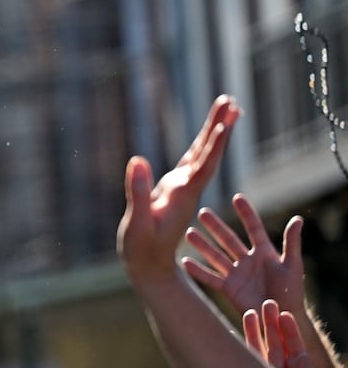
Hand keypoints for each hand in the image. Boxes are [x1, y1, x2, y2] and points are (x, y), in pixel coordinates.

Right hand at [118, 95, 238, 286]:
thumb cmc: (141, 249)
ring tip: (227, 108)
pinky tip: (208, 135)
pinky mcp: (174, 190)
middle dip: (220, 127)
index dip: (214, 144)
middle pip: (208, 154)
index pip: (203, 166)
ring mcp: (182, 189)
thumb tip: (138, 160)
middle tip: (231, 101)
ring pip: (203, 155)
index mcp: (182, 196)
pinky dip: (202, 145)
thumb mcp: (137, 222)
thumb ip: (140, 193)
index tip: (225, 122)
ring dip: (215, 131)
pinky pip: (192, 162)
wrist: (149, 267)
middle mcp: (187, 189)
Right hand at [184, 194, 305, 316]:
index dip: (246, 214)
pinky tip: (185, 262)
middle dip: (215, 226)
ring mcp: (236, 274)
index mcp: (264, 253)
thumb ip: (292, 243)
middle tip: (201, 212)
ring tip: (188, 233)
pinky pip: (211, 278)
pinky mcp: (229, 289)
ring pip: (215, 256)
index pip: (254, 228)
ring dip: (202, 245)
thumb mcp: (292, 266)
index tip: (236, 198)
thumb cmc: (291, 292)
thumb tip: (298, 219)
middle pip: (228, 239)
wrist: (280, 316)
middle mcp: (247, 260)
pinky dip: (198, 271)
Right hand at [242, 300, 312, 367]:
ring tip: (250, 313)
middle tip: (269, 304)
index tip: (285, 314)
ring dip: (253, 330)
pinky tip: (230, 333)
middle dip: (272, 324)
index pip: (295, 347)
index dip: (290, 330)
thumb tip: (301, 354)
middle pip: (276, 344)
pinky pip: (243, 361)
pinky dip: (237, 347)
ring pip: (258, 349)